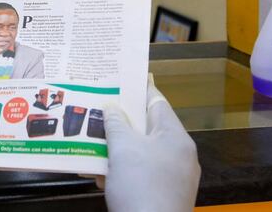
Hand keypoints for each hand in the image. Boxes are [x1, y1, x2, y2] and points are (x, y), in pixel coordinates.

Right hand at [103, 77, 199, 211]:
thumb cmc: (140, 185)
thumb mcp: (123, 149)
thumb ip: (116, 123)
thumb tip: (112, 106)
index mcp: (175, 137)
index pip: (157, 102)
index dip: (138, 88)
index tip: (121, 76)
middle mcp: (179, 155)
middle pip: (147, 129)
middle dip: (121, 121)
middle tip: (98, 108)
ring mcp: (172, 177)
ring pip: (141, 153)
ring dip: (116, 148)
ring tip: (91, 141)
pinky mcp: (162, 195)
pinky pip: (140, 174)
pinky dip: (121, 171)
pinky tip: (99, 173)